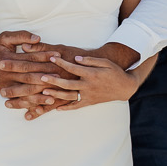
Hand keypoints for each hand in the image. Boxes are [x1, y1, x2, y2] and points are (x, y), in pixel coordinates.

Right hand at [0, 28, 66, 116]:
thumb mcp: (6, 37)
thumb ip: (22, 36)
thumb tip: (38, 38)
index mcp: (6, 58)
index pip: (29, 58)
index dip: (44, 57)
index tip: (58, 55)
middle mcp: (5, 74)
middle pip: (28, 77)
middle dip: (45, 77)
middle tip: (60, 77)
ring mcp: (4, 85)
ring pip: (24, 91)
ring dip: (39, 95)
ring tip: (53, 97)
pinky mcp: (4, 92)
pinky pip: (19, 100)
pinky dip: (30, 105)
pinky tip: (41, 108)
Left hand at [36, 51, 154, 115]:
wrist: (125, 87)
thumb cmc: (115, 72)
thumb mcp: (105, 62)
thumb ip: (90, 60)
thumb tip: (76, 58)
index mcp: (92, 74)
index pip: (73, 67)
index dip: (61, 62)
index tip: (51, 58)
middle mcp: (88, 86)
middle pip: (67, 83)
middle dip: (54, 80)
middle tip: (41, 77)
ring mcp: (88, 95)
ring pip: (69, 96)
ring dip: (56, 94)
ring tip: (44, 92)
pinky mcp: (90, 102)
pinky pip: (76, 106)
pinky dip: (66, 108)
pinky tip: (56, 108)